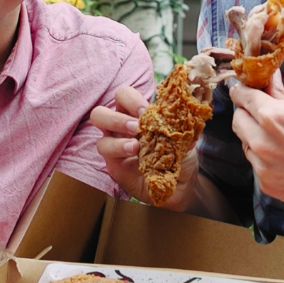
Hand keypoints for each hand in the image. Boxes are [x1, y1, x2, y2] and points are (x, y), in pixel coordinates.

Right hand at [90, 86, 198, 210]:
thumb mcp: (184, 138)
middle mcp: (121, 126)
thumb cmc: (179, 157)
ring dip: (116, 129)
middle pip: (102, 111)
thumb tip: (183, 114)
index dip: (132, 100)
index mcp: (136, 114)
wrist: (181, 186)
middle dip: (118, 116)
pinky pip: (105, 149)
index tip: (147, 111)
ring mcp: (115, 144)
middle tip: (137, 127)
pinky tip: (134, 153)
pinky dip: (118, 148)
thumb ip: (180, 125)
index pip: (123, 96)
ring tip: (135, 144)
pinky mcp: (113, 162)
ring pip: (99, 128)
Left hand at [229, 72, 283, 239]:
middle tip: (265, 110)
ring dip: (257, 137)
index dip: (243, 90)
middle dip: (248, 113)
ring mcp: (264, 169)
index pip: (243, 97)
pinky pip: (258, 167)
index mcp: (275, 118)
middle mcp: (263, 144)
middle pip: (238, 120)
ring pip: (247, 145)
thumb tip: (269, 78)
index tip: (244, 88)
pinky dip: (267, 160)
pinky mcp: (270, 187)